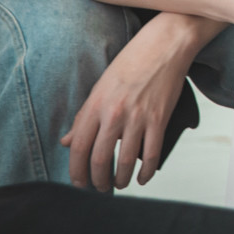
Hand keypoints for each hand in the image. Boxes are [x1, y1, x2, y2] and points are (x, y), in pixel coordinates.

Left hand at [62, 11, 205, 189]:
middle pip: (99, 159)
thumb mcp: (100, 86)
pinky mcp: (159, 119)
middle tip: (100, 188)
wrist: (165, 44)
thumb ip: (84, 116)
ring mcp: (138, 117)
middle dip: (97, 181)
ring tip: (120, 184)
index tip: (79, 183)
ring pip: (125, 161)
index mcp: (95, 105)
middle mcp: (114, 113)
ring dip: (121, 180)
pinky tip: (142, 178)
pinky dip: (147, 172)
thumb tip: (67, 141)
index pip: (78, 147)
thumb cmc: (132, 62)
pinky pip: (151, 154)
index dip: (76, 171)